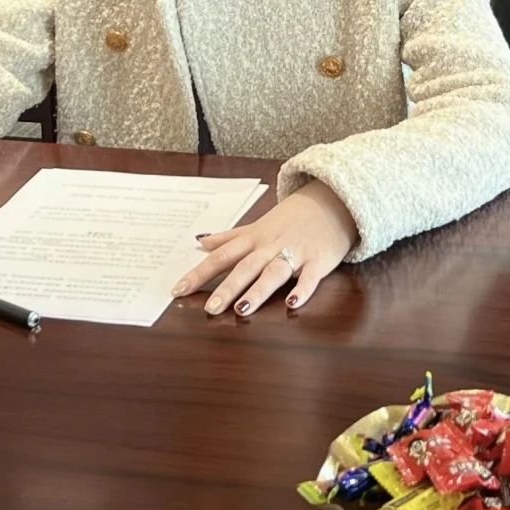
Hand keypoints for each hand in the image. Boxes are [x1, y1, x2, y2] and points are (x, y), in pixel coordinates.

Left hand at [171, 181, 356, 316]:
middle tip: (209, 309)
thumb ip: (229, 236)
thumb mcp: (258, 224)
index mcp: (253, 238)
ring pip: (274, 273)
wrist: (332, 200)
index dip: (199, 273)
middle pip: (245, 267)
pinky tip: (293, 304)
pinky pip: (310, 277)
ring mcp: (295, 252)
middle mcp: (270, 246)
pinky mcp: (319, 260)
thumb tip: (200, 241)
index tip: (177, 290)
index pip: (220, 256)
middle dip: (227, 288)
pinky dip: (302, 290)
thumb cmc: (291, 217)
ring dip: (258, 291)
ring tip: (242, 309)